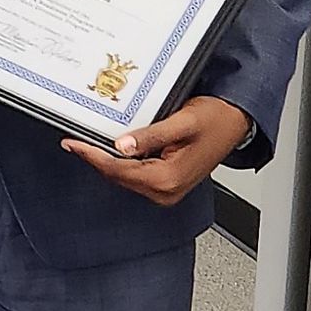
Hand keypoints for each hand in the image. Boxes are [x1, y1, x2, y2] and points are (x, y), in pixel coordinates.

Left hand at [62, 95, 251, 206]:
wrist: (237, 122)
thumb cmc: (217, 120)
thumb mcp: (183, 122)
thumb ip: (151, 136)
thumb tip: (121, 145)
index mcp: (168, 179)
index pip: (119, 169)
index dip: (93, 156)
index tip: (74, 145)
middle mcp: (166, 190)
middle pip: (118, 175)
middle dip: (95, 158)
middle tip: (74, 142)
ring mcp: (166, 189)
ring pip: (124, 176)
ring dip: (107, 160)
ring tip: (87, 143)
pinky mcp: (167, 183)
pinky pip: (135, 174)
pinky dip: (121, 162)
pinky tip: (111, 149)